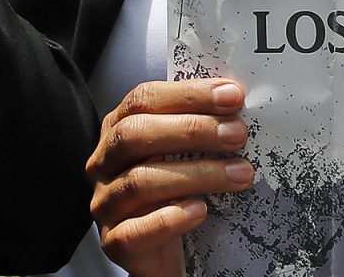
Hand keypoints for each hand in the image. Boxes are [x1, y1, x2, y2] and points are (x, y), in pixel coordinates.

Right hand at [86, 78, 254, 276]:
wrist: (160, 250)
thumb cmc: (174, 189)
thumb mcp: (181, 151)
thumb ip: (199, 124)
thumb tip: (237, 101)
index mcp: (118, 128)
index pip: (144, 99)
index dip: (189, 94)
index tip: (232, 96)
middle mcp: (104, 163)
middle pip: (136, 135)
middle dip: (192, 130)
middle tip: (237, 134)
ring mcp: (105, 203)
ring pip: (140, 182)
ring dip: (197, 175)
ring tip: (239, 174)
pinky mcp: (115, 241)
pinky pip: (135, 231)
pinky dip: (171, 219)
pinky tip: (200, 210)